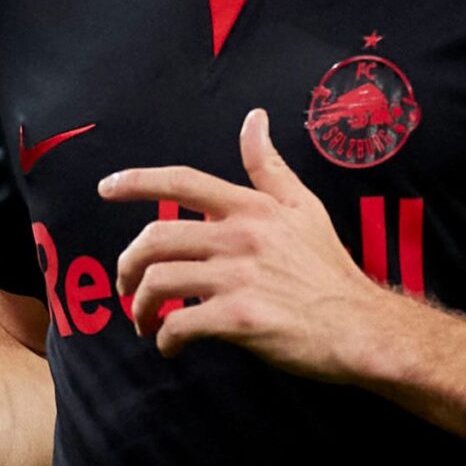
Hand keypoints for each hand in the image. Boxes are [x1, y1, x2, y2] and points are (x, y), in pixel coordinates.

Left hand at [101, 108, 412, 381]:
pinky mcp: (240, 320)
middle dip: (127, 265)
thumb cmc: (328, 269)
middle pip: (155, 238)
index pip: (182, 182)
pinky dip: (165, 338)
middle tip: (125, 287)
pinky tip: (170, 346)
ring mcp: (239, 278)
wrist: (360, 326)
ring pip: (158, 282)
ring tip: (144, 321)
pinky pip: (179, 324)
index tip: (105, 187)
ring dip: (140, 306)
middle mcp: (240, 237)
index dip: (137, 181)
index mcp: (251, 208)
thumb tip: (253, 118)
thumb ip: (268, 166)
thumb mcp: (304, 206)